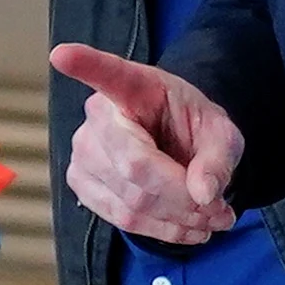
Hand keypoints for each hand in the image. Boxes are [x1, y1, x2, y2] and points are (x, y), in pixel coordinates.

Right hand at [49, 45, 244, 243]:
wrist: (178, 140)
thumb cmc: (194, 126)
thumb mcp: (221, 133)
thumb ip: (217, 159)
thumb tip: (204, 194)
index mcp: (135, 85)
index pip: (107, 74)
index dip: (84, 64)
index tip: (62, 54)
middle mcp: (99, 116)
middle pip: (136, 168)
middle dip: (184, 199)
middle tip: (221, 211)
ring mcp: (83, 152)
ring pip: (131, 201)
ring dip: (176, 220)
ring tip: (211, 220)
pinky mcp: (81, 182)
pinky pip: (121, 218)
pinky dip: (159, 229)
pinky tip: (185, 227)